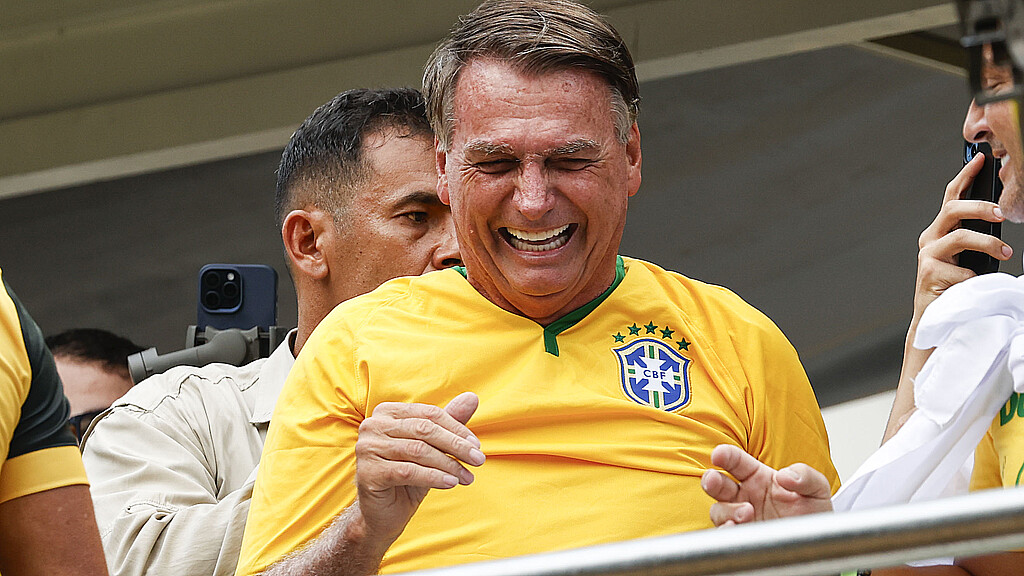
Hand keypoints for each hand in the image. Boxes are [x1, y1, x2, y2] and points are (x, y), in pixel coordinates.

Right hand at [353, 392, 484, 548]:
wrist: (383, 513)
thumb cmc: (408, 477)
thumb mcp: (431, 448)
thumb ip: (448, 422)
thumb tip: (473, 397)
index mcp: (387, 412)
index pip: (429, 414)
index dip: (456, 428)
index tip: (477, 445)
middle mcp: (372, 425)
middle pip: (424, 430)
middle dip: (456, 445)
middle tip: (479, 460)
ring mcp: (367, 448)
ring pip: (418, 451)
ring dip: (448, 464)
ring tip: (467, 477)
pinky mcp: (368, 472)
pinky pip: (408, 471)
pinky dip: (434, 477)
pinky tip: (451, 483)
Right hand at [701, 444, 831, 526]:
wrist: (818, 545)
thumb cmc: (813, 514)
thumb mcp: (818, 490)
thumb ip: (806, 475)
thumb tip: (785, 476)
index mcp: (758, 478)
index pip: (736, 461)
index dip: (725, 455)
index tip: (719, 454)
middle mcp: (745, 496)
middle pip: (717, 483)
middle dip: (711, 480)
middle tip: (714, 481)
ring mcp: (741, 518)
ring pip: (718, 510)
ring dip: (727, 510)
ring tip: (747, 513)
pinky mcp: (742, 539)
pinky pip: (723, 535)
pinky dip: (724, 532)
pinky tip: (735, 528)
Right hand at [914, 153, 1009, 323]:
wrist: (936, 320)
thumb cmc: (954, 288)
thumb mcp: (968, 258)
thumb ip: (974, 240)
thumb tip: (997, 221)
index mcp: (939, 233)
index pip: (951, 197)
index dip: (964, 176)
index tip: (980, 159)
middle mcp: (930, 240)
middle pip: (953, 209)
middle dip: (979, 206)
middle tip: (1001, 214)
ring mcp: (927, 256)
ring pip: (961, 237)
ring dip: (987, 243)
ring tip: (1005, 253)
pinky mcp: (929, 272)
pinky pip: (963, 269)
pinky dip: (975, 278)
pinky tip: (972, 287)